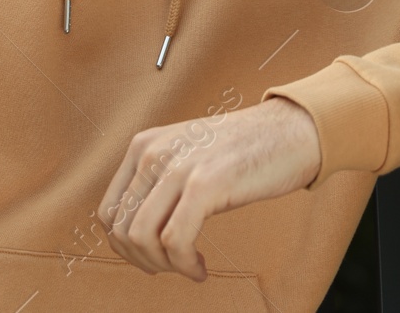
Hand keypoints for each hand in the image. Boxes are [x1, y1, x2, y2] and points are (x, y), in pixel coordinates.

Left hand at [97, 97, 321, 280]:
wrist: (291, 131)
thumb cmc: (242, 150)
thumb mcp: (185, 154)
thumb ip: (157, 181)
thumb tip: (133, 233)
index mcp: (143, 145)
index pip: (108, 210)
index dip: (124, 246)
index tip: (152, 256)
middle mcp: (153, 152)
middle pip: (121, 229)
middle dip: (143, 260)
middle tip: (171, 268)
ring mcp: (178, 167)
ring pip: (142, 237)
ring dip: (163, 265)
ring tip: (188, 267)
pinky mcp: (206, 184)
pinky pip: (175, 242)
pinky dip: (184, 265)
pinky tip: (200, 268)